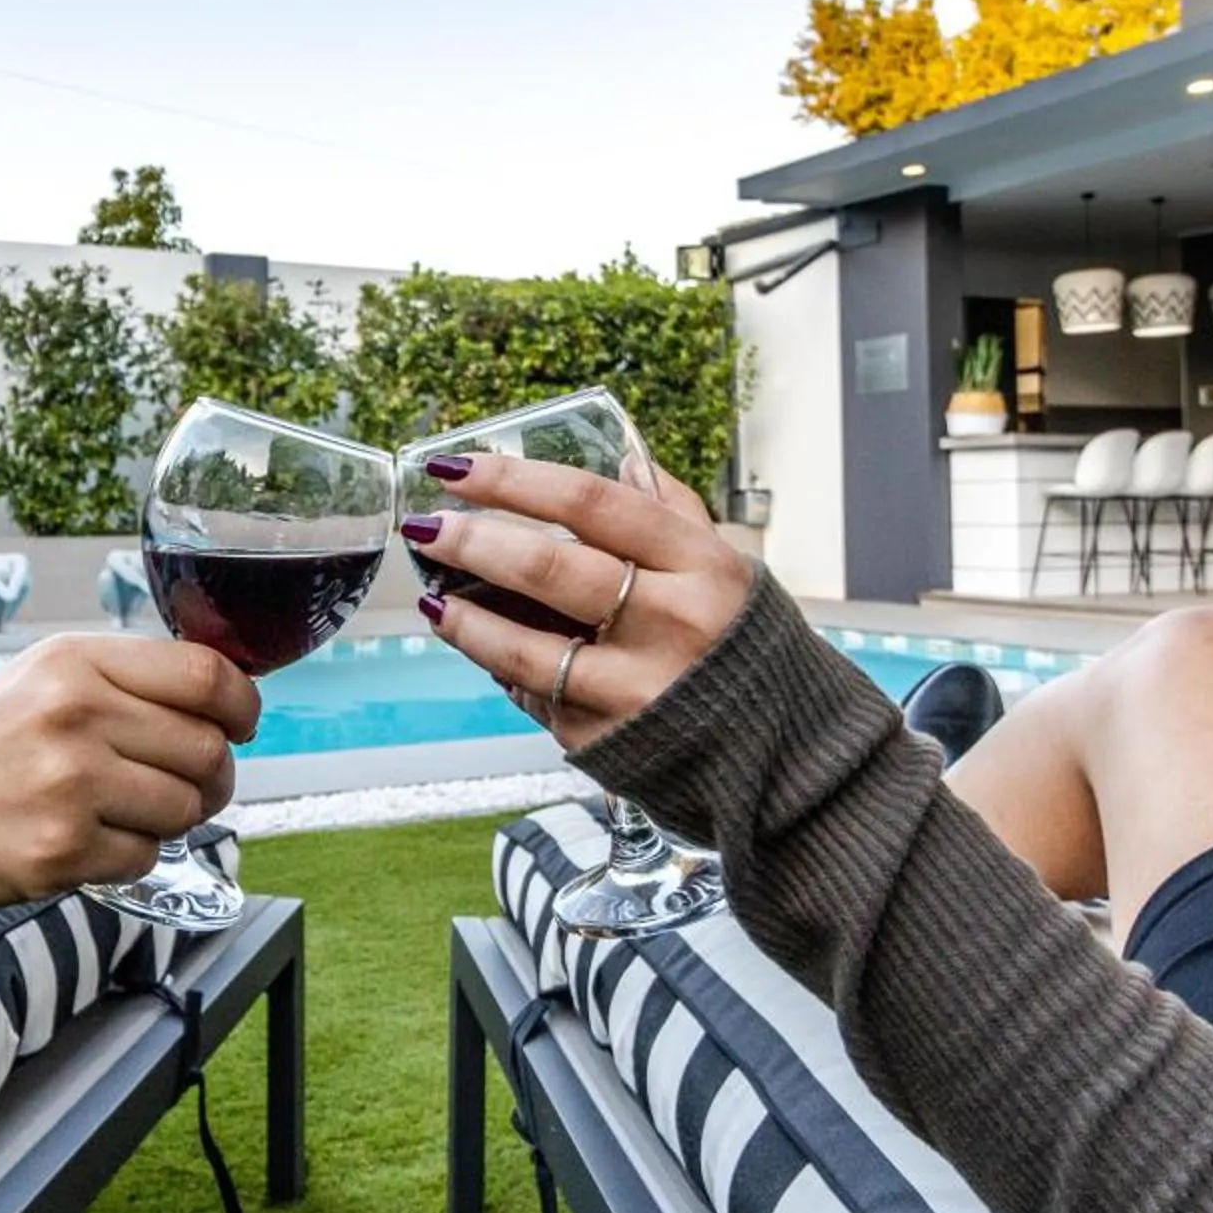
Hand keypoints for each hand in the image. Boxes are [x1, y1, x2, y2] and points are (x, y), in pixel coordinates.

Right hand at [0, 633, 260, 923]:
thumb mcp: (42, 684)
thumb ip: (127, 681)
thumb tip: (228, 696)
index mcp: (74, 661)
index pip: (207, 676)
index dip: (242, 707)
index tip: (241, 725)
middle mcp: (72, 713)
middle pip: (208, 749)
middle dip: (210, 776)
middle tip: (181, 786)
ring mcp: (67, 783)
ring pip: (186, 808)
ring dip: (169, 820)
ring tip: (119, 813)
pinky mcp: (61, 849)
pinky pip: (147, 857)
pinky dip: (129, 857)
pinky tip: (84, 841)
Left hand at [408, 454, 753, 752]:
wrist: (786, 759)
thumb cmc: (747, 651)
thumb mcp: (730, 572)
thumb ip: (673, 512)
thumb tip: (624, 453)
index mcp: (700, 565)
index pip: (591, 502)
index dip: (513, 479)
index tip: (457, 467)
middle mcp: (670, 623)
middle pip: (547, 567)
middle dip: (471, 541)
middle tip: (426, 526)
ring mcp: (635, 688)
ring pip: (522, 647)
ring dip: (463, 619)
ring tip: (431, 600)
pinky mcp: (608, 739)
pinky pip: (537, 696)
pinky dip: (503, 671)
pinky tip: (482, 650)